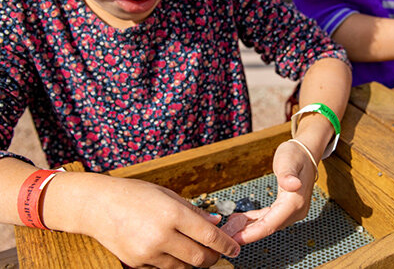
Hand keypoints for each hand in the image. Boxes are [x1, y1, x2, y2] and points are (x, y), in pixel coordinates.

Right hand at [47, 174, 239, 267]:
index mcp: (173, 214)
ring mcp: (148, 252)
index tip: (235, 249)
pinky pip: (163, 268)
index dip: (226, 245)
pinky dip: (173, 263)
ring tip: (195, 251)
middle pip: (199, 258)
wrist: (97, 206)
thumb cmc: (136, 195)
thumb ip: (193, 211)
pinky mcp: (137, 263)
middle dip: (213, 258)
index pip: (209, 237)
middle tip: (218, 254)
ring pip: (183, 267)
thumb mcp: (168, 195)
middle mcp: (162, 235)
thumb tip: (216, 224)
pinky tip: (171, 250)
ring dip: (193, 262)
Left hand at [221, 139, 316, 244]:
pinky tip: (241, 220)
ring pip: (268, 224)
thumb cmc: (296, 154)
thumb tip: (293, 184)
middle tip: (225, 236)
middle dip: (247, 234)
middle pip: (269, 227)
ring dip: (249, 228)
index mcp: (295, 201)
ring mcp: (293, 210)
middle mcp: (296, 210)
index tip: (235, 239)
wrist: (306, 152)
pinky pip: (269, 218)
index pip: (271, 224)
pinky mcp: (288, 208)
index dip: (252, 233)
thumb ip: (287, 174)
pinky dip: (255, 220)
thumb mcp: (288, 161)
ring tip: (229, 228)